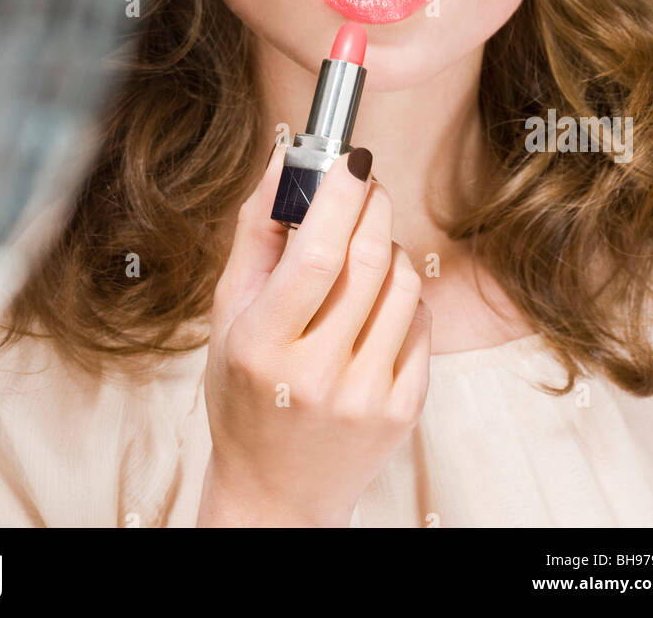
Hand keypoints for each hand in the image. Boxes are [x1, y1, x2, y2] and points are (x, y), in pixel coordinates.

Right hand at [197, 142, 431, 526]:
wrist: (275, 491)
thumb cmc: (244, 392)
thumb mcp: (229, 315)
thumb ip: (255, 233)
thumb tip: (282, 161)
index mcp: (264, 347)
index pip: (316, 256)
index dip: (340, 197)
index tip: (350, 160)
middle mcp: (318, 376)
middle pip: (369, 261)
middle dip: (373, 206)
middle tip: (364, 185)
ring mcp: (366, 398)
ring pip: (405, 285)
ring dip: (391, 248)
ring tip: (364, 252)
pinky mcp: (403, 411)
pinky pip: (423, 323)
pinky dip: (405, 297)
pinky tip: (377, 303)